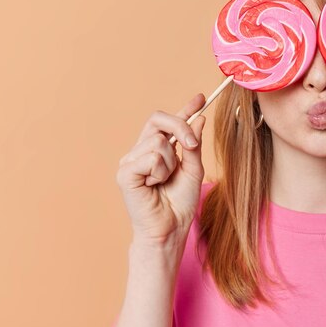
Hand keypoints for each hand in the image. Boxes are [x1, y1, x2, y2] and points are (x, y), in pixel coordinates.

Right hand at [116, 93, 206, 245]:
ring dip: (171, 163)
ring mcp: (130, 160)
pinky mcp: (124, 172)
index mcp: (157, 149)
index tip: (200, 97)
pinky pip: (151, 157)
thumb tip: (200, 119)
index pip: (168, 123)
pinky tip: (154, 186)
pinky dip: (160, 172)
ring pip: (159, 142)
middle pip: (158, 119)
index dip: (184, 108)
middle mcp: (140, 151)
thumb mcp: (194, 169)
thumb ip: (193, 145)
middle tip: (192, 146)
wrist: (170, 229)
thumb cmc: (179, 204)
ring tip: (164, 181)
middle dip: (180, 127)